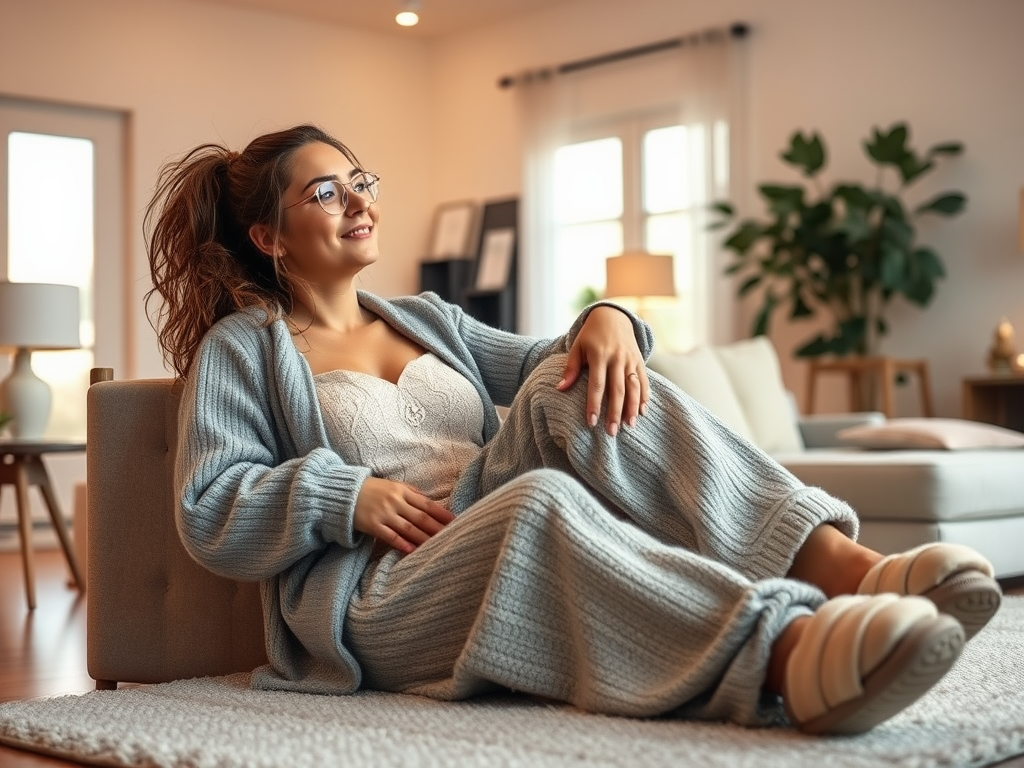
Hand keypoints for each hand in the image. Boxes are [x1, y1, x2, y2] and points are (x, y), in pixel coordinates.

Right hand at [354, 477, 455, 553]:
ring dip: (423, 538)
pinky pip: (390, 536)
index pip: (426, 504)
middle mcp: (395, 502)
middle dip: (436, 528)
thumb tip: (430, 500)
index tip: (454, 520)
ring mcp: (384, 514)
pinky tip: (412, 550)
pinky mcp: (373, 525)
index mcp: (402, 491)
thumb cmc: (372, 489)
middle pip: (420, 517)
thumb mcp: (392, 484)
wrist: (345, 493)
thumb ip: (411, 492)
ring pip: (408, 528)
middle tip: (451, 535)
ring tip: (436, 545)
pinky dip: (402, 543)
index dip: (441, 513)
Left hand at [558, 306, 648, 435]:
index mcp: (599, 355)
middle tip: (612, 432)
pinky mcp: (640, 361)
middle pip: (617, 390)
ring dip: (632, 408)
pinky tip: (642, 412)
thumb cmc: (591, 335)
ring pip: (634, 387)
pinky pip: (644, 381)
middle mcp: (617, 358)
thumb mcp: (577, 347)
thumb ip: (570, 368)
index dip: (594, 404)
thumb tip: (560, 389)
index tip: (591, 422)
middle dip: (615, 413)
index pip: (597, 385)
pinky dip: (644, 397)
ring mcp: (630, 359)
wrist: (613, 316)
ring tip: (629, 426)